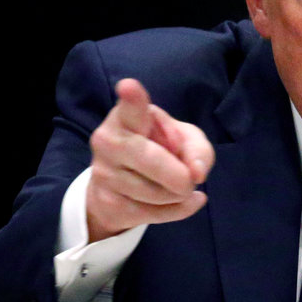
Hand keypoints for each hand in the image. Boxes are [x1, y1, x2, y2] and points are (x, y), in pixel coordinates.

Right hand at [86, 78, 214, 241]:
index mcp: (127, 116)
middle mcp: (108, 141)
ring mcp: (103, 173)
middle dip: (180, 175)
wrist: (121, 183)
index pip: (131, 107)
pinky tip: (183, 201)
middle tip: (190, 180)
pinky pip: (154, 214)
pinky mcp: (107, 204)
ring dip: (179, 194)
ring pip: (156, 193)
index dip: (132, 98)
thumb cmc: (158, 147)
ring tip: (178, 185)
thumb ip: (197, 149)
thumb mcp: (184, 139)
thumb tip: (197, 174)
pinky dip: (178, 210)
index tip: (130, 87)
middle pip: (152, 160)